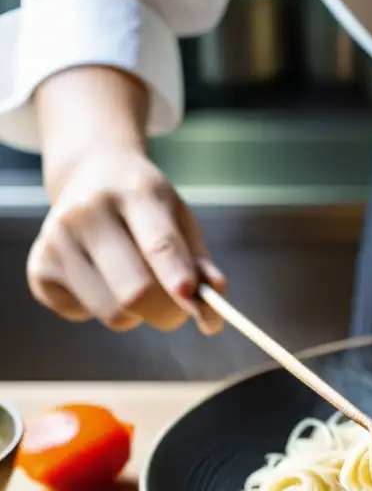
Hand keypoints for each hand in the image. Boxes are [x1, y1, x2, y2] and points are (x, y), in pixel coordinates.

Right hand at [26, 148, 225, 332]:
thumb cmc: (148, 207)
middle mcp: (87, 212)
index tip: (192, 299)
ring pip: (112, 312)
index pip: (158, 243)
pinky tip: (100, 279)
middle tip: (181, 312)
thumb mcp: (181, 219)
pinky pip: (82, 314)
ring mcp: (57, 239)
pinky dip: (100, 309)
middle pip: (135, 291)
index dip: (177, 276)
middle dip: (167, 313)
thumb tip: (213, 305)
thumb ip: (200, 262)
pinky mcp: (39, 267)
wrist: (91, 176)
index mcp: (135, 192)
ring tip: (135, 283)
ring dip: (135, 314)